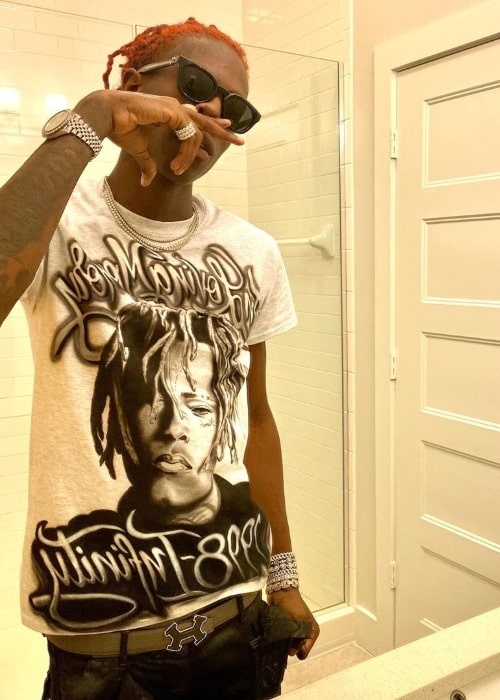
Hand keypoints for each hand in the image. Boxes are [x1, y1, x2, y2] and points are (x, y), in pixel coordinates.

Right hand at [74, 90, 243, 185]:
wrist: (107, 117)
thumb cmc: (120, 129)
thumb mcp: (140, 152)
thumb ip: (148, 165)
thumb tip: (146, 182)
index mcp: (168, 112)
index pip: (194, 119)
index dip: (209, 126)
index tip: (225, 128)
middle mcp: (174, 107)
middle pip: (205, 120)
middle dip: (222, 131)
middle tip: (239, 140)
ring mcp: (175, 107)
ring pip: (197, 134)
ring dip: (190, 156)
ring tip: (178, 169)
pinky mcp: (174, 111)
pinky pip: (190, 136)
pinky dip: (187, 152)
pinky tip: (177, 164)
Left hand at [268, 587, 319, 659]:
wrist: (281, 591)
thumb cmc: (291, 602)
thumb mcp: (299, 619)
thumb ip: (298, 636)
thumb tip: (291, 652)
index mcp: (313, 632)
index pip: (304, 651)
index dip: (296, 650)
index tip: (289, 643)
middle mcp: (306, 633)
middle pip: (297, 650)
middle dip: (289, 646)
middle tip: (283, 638)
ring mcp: (296, 631)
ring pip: (289, 646)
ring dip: (283, 643)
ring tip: (279, 635)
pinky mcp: (287, 629)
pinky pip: (284, 640)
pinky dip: (280, 639)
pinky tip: (276, 633)